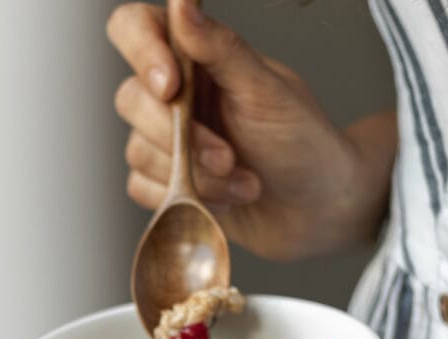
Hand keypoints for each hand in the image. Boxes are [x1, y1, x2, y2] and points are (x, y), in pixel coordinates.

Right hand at [107, 0, 395, 259]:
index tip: (171, 86)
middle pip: (130, 99)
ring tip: (243, 181)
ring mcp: (167, 141)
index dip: (142, 51)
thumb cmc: (303, 143)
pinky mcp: (164, 182)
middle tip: (228, 156)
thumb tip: (182, 3)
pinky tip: (223, 199)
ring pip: (139, 151)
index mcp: (198, 60)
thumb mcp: (266, 91)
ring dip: (196, 175)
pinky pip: (142, 188)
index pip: (136, 29)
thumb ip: (220, 48)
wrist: (317, 208)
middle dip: (182, 137)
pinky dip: (186, 198)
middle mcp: (176, 96)